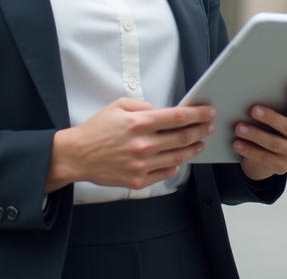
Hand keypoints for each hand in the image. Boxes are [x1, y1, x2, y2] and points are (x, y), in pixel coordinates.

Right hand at [47, 98, 216, 193]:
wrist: (77, 156)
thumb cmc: (96, 130)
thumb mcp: (117, 107)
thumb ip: (141, 106)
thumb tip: (159, 111)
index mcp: (139, 124)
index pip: (177, 117)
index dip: (197, 114)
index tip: (208, 111)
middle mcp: (143, 145)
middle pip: (183, 137)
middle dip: (201, 130)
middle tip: (209, 126)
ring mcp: (142, 165)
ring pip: (178, 157)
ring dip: (193, 149)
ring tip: (200, 142)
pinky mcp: (139, 180)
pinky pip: (165, 173)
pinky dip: (175, 166)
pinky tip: (179, 159)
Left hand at [234, 74, 286, 180]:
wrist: (272, 159)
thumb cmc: (278, 128)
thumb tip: (269, 81)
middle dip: (272, 118)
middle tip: (254, 110)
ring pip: (275, 143)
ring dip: (255, 134)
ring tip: (239, 127)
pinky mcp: (282, 166)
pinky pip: (264, 157)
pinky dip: (249, 149)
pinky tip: (237, 143)